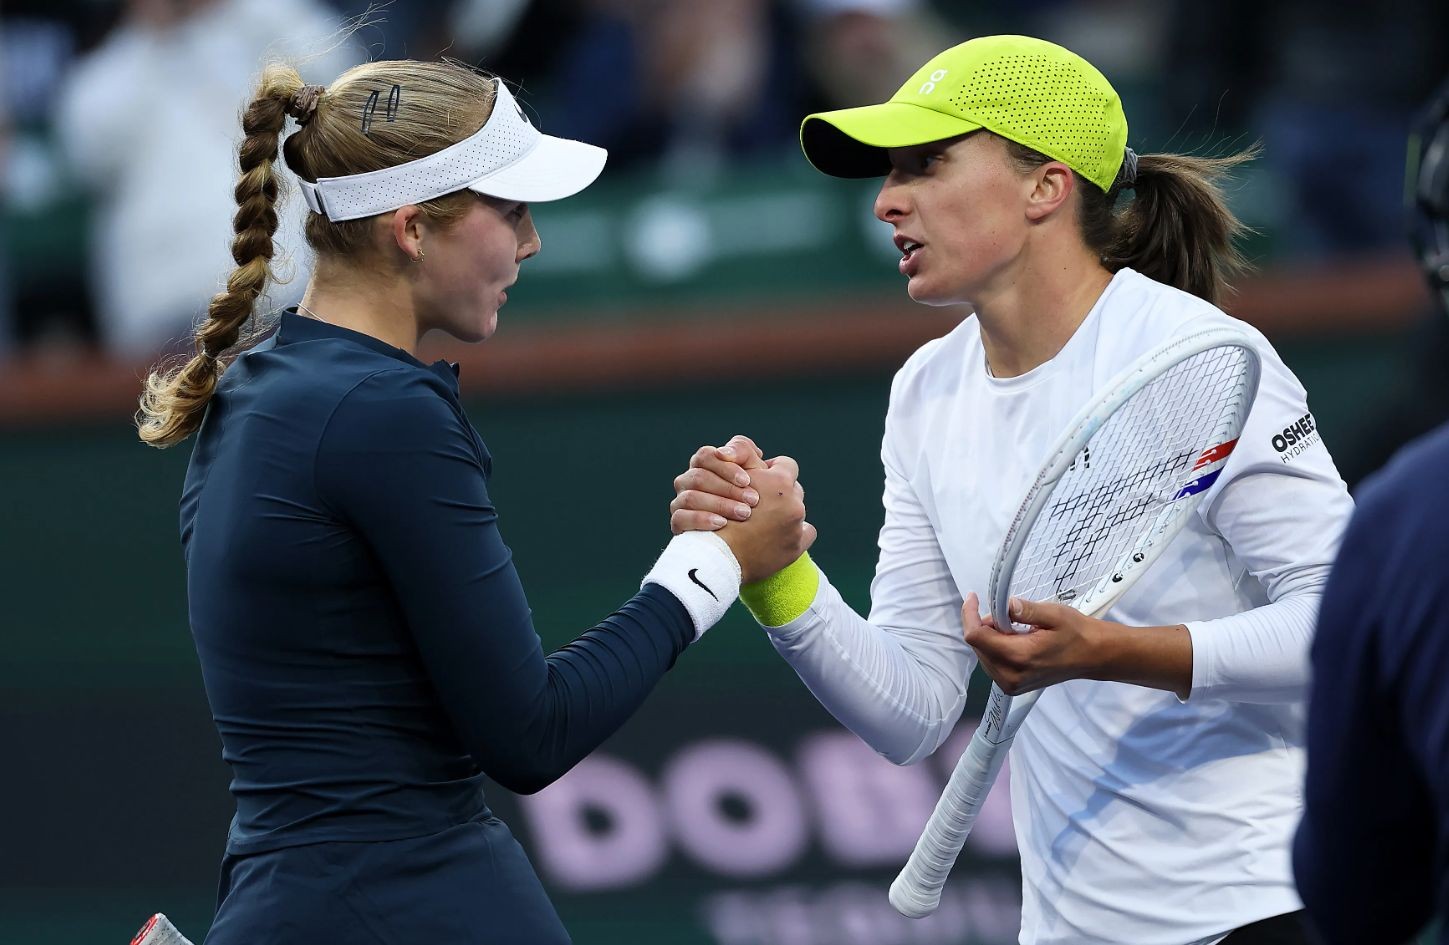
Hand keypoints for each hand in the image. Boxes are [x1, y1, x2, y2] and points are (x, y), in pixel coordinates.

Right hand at [670, 434, 765, 534]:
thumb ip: (742, 451)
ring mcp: (679, 501)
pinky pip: (681, 518)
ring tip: (744, 513)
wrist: (751, 530)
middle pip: (699, 478)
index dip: (725, 467)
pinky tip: (722, 523)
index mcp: (702, 464)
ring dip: (720, 505)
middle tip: (753, 501)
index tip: (747, 481)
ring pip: (691, 498)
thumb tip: (724, 452)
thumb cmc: (750, 493)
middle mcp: (687, 481)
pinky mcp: (678, 523)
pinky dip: (701, 519)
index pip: (705, 457)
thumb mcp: (754, 468)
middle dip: (728, 489)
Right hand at [715, 455, 815, 583]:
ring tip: (766, 520)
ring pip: (798, 510)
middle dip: (780, 493)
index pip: (786, 464)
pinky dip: (798, 532)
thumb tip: (760, 454)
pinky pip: (807, 533)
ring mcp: (796, 526)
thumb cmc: (717, 512)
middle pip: (794, 489)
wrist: (716, 554)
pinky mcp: (795, 547)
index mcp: (779, 483)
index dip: (774, 469)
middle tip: (761, 501)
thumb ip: (744, 456)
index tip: (761, 479)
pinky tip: (781, 535)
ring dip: (785, 512)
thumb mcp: (727, 476)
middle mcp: (793, 502)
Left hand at [962, 594, 1192, 697]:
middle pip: (977, 645)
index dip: (969, 614)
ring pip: (982, 654)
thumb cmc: (1076, 632)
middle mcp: (1010, 676)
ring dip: (990, 636)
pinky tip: (1014, 639)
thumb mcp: (1053, 614)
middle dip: (984, 624)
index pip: (976, 637)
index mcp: (1019, 657)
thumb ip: (1025, 610)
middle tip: (1006, 613)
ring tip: (1015, 627)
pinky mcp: (1012, 687)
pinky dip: (996, 647)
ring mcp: (1010, 685)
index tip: (974, 597)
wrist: (1093, 656)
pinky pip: (991, 663)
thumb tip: (1004, 605)